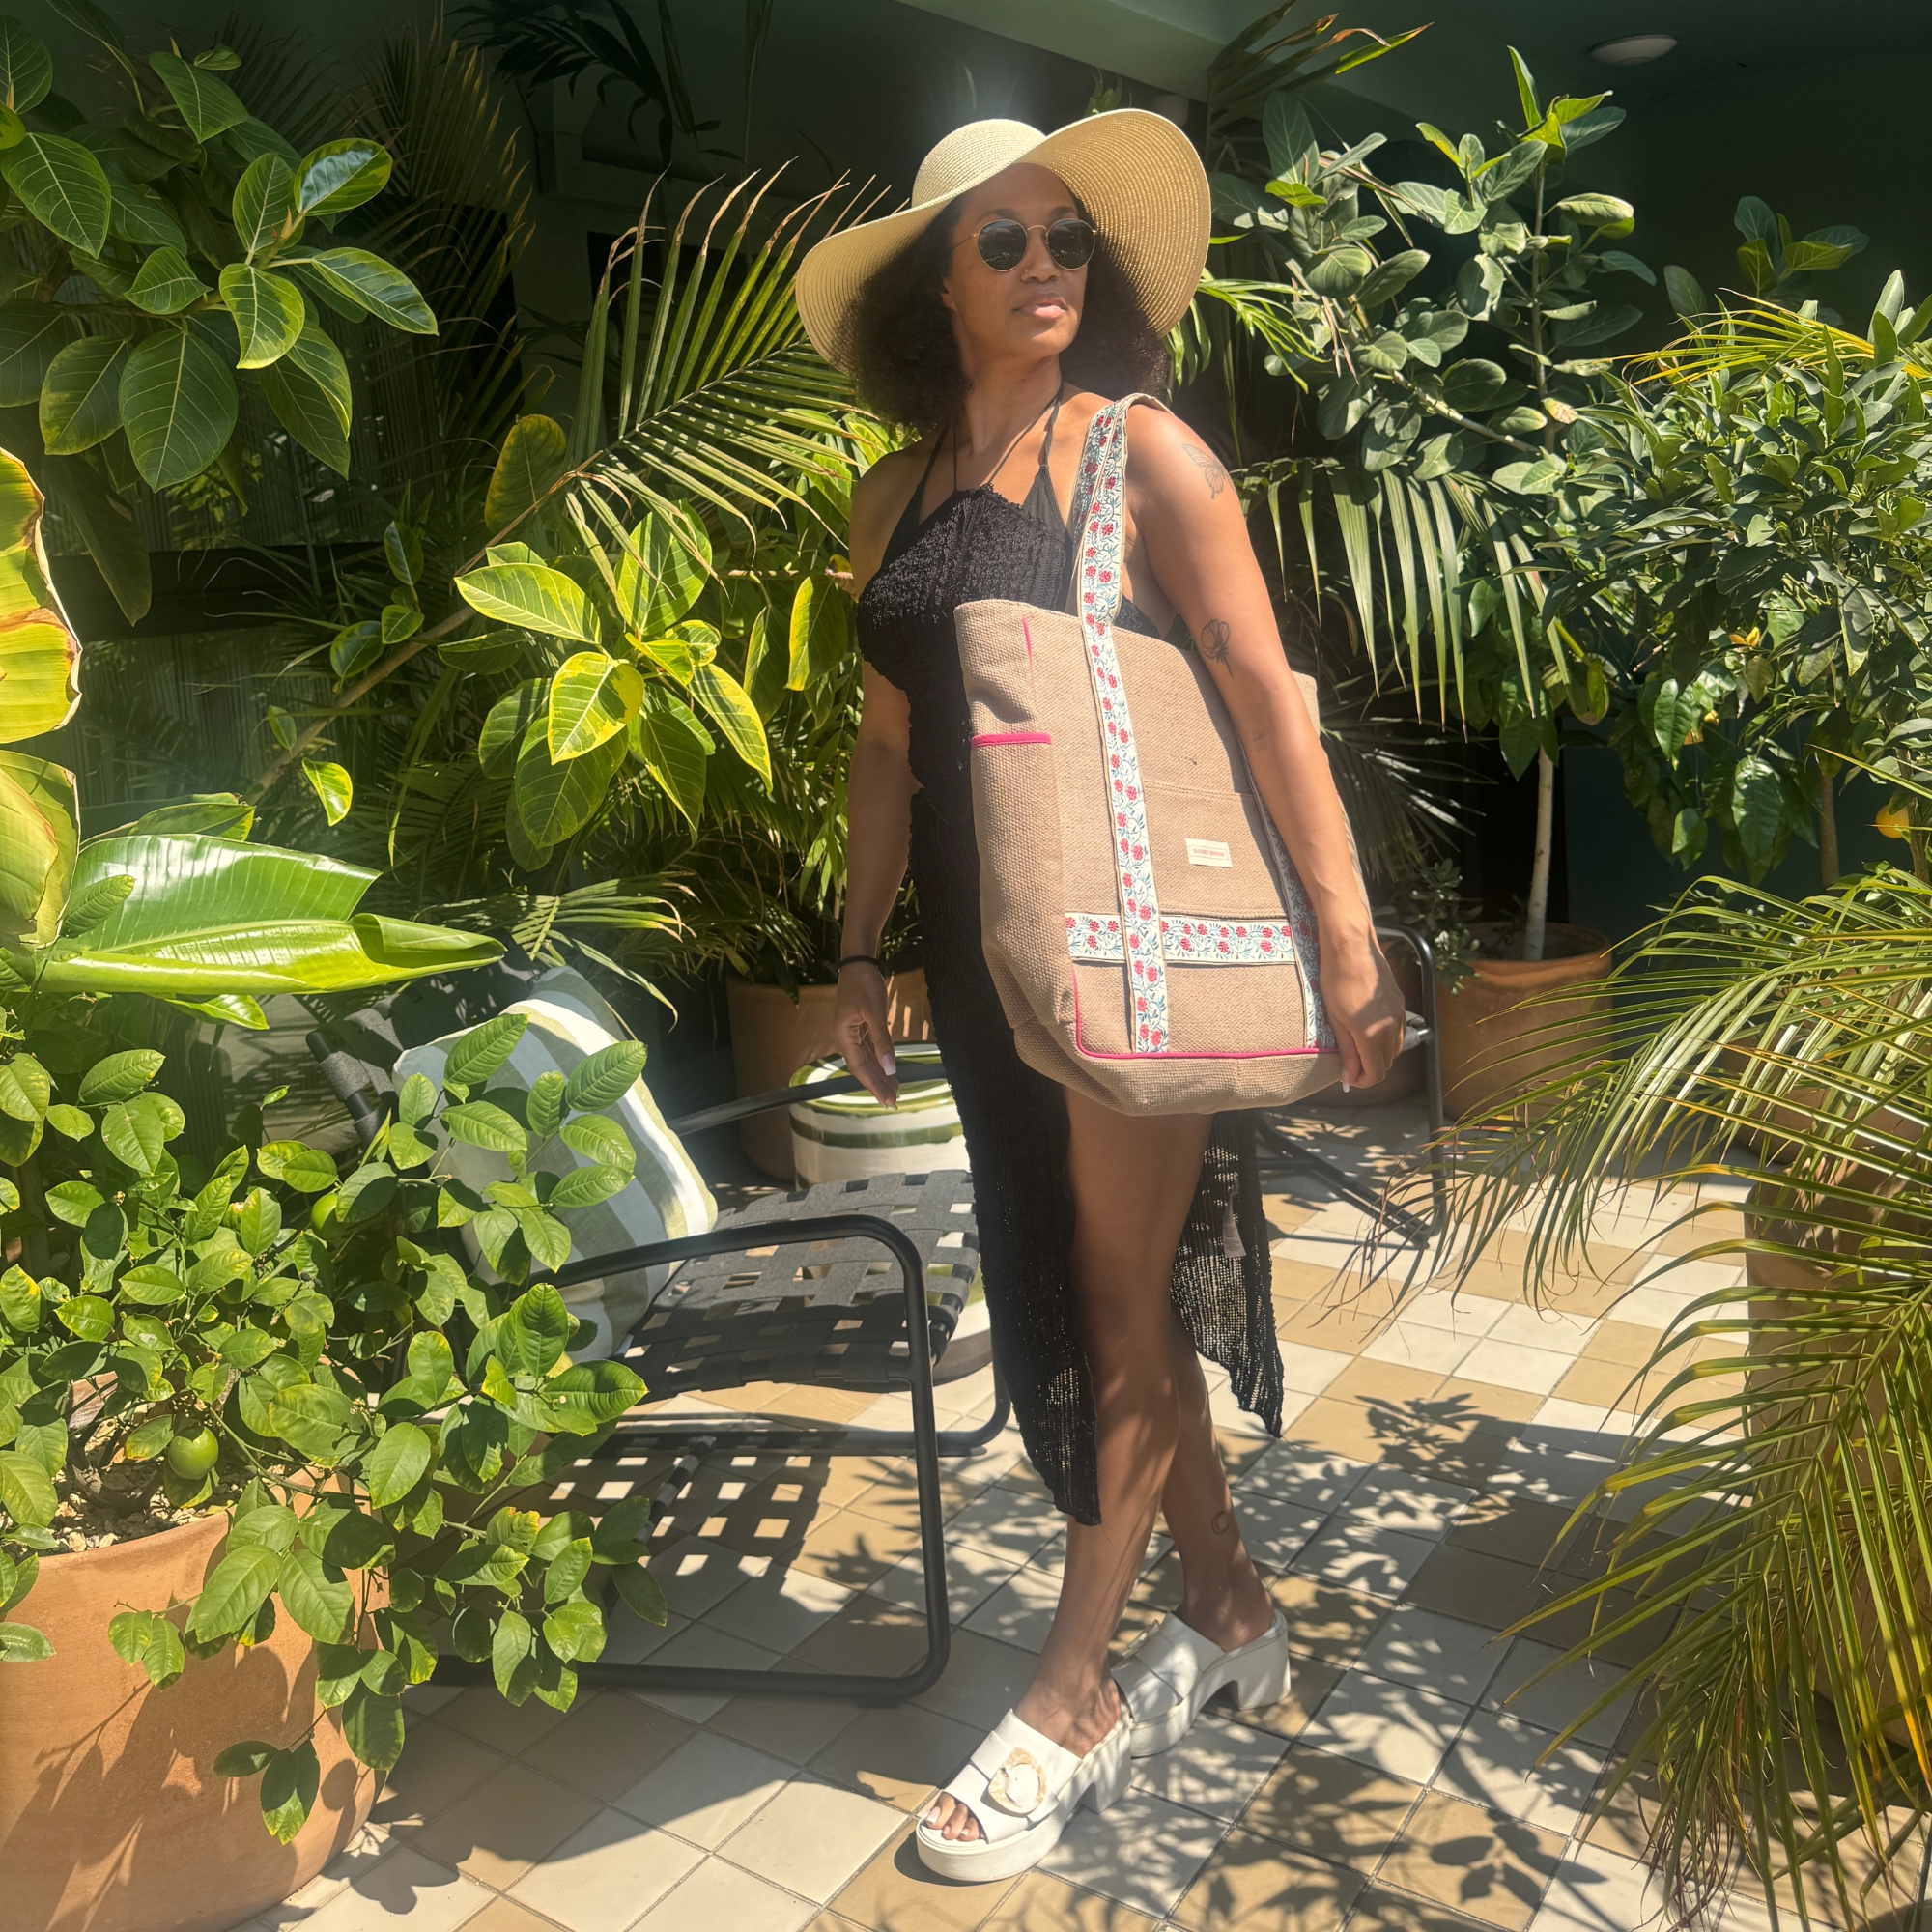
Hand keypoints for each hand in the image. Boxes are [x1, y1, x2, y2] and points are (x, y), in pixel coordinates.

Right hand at [832, 963, 898, 1105]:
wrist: (858, 961)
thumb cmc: (864, 983)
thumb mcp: (874, 1011)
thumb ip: (882, 1040)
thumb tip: (890, 1067)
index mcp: (843, 1034)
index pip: (859, 1067)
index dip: (873, 1084)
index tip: (886, 1099)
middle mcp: (845, 1036)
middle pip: (862, 1066)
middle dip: (877, 1084)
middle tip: (893, 1102)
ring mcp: (852, 1032)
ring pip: (867, 1059)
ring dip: (880, 1074)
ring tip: (894, 1091)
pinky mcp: (860, 1026)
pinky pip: (870, 1049)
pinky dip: (880, 1060)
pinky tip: (889, 1070)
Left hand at [1318, 931, 1405, 1089]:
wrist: (1351, 946)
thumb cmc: (1336, 979)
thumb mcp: (1335, 1018)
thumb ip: (1346, 1050)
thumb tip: (1349, 1077)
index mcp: (1373, 1034)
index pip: (1376, 1072)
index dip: (1362, 1080)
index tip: (1348, 1076)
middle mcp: (1392, 1027)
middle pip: (1387, 1063)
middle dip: (1370, 1068)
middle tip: (1349, 1061)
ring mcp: (1399, 1013)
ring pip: (1394, 1047)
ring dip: (1379, 1053)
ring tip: (1357, 1045)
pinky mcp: (1400, 1002)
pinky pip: (1397, 1030)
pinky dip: (1386, 1038)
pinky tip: (1368, 1028)